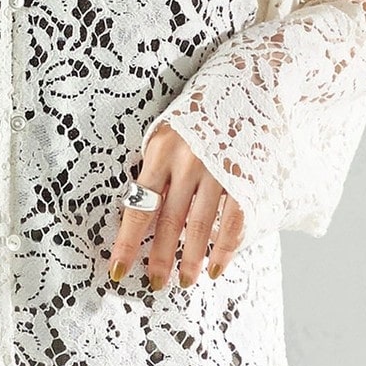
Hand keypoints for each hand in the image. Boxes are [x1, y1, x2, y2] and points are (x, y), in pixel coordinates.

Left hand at [110, 124, 244, 289]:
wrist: (246, 83)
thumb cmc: (198, 114)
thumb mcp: (166, 132)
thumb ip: (156, 168)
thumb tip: (140, 211)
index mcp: (161, 151)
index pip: (138, 206)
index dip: (128, 243)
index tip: (119, 270)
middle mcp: (187, 161)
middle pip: (169, 220)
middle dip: (161, 257)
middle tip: (157, 282)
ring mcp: (218, 169)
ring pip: (201, 224)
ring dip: (192, 258)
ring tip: (186, 280)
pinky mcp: (246, 175)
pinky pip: (234, 220)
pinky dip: (226, 248)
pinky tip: (218, 266)